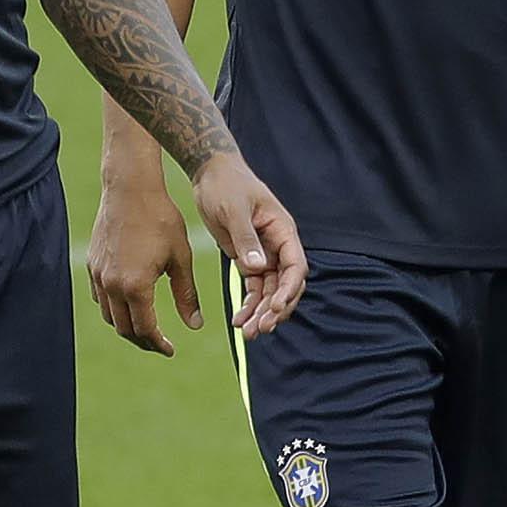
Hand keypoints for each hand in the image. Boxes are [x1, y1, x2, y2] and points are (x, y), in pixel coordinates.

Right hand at [88, 174, 201, 354]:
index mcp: (135, 287)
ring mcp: (98, 276)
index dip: (158, 344)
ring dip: (126, 326)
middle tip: (160, 344)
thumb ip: (186, 295)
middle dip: (142, 340)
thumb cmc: (162, 220)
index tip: (170, 350)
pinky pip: (100, 297)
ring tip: (145, 328)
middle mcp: (111, 286)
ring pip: (109, 316)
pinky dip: (113, 308)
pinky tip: (128, 304)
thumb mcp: (181, 258)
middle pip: (124, 328)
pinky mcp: (92, 265)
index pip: (145, 329)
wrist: (131, 189)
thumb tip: (195, 325)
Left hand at [188, 153, 307, 336]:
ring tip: (247, 333)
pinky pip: (253, 288)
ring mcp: (264, 254)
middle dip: (275, 309)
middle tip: (259, 329)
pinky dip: (249, 305)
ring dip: (261, 312)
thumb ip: (246, 239)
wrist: (210, 174)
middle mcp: (278, 245)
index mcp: (283, 231)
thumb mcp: (233, 209)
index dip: (289, 290)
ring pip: (270, 291)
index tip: (276, 308)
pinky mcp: (247, 259)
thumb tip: (258, 268)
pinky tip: (238, 320)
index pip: (296, 267)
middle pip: (286, 285)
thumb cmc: (226, 185)